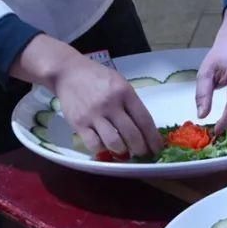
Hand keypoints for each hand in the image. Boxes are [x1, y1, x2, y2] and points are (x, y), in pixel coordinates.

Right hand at [12, 36, 160, 157]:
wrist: (68, 72)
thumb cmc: (98, 78)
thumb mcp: (120, 83)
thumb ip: (131, 103)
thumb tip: (144, 128)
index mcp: (125, 92)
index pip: (144, 119)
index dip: (153, 137)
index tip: (158, 148)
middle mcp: (111, 104)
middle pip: (132, 134)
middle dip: (141, 149)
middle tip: (143, 154)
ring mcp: (94, 114)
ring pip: (114, 142)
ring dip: (122, 151)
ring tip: (125, 152)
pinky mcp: (78, 123)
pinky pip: (94, 144)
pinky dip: (102, 149)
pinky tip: (105, 147)